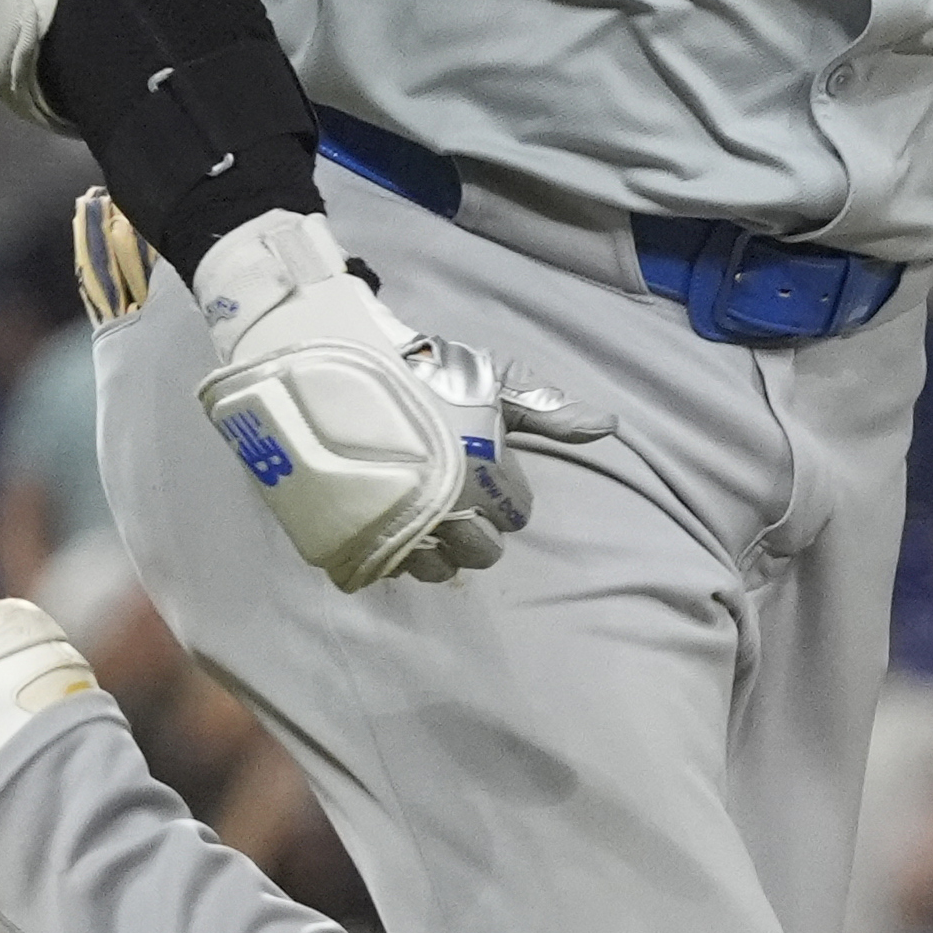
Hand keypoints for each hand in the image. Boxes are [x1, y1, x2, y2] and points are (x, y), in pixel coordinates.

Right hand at [189, 209, 608, 592]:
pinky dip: (388, 558)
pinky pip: (381, 571)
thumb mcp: (487, 380)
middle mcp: (444, 514)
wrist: (324, 361)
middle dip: (476, 534)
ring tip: (421, 522)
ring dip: (433, 554)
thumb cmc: (416, 368)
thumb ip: (545, 410)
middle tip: (455, 504)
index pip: (515, 515)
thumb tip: (609, 428)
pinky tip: (387, 532)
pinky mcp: (346, 541)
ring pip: (431, 570)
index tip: (488, 480)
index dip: (507, 500)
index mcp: (483, 476)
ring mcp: (392, 531)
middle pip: (479, 552)